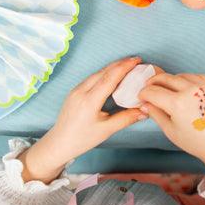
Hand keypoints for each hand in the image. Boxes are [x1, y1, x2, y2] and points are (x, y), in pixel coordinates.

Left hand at [20, 57, 148, 182]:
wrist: (59, 143)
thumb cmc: (82, 139)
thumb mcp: (106, 130)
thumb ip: (126, 118)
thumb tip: (145, 111)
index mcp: (89, 101)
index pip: (109, 78)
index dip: (124, 67)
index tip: (137, 61)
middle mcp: (81, 91)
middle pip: (103, 72)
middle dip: (120, 64)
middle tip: (136, 61)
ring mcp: (76, 90)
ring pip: (97, 73)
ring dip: (113, 67)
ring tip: (128, 66)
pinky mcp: (74, 91)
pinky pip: (92, 78)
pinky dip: (105, 73)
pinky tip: (113, 75)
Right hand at [139, 73, 204, 193]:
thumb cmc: (196, 141)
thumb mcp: (170, 130)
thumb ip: (156, 113)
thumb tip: (144, 103)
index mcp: (177, 103)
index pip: (152, 91)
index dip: (143, 93)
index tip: (141, 96)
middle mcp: (190, 91)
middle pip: (165, 78)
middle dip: (153, 82)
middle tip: (149, 88)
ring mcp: (203, 87)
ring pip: (180, 75)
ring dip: (170, 80)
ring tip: (165, 89)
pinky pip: (196, 76)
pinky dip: (186, 79)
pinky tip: (183, 87)